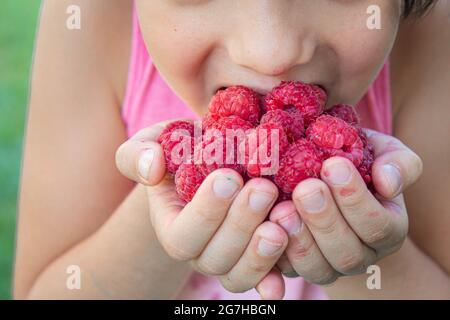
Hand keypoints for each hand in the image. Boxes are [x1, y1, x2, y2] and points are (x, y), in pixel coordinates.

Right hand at [115, 120, 287, 298]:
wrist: (214, 161)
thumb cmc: (184, 152)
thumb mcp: (155, 143)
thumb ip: (139, 153)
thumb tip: (151, 167)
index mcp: (172, 227)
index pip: (182, 234)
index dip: (205, 212)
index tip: (228, 177)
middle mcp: (199, 251)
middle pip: (215, 257)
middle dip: (240, 224)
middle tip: (263, 188)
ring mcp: (229, 260)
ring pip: (239, 274)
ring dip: (261, 252)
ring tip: (283, 218)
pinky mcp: (256, 260)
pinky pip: (264, 280)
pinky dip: (273, 280)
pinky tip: (283, 280)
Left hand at [268, 129, 422, 283]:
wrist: (328, 183)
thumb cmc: (360, 165)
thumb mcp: (385, 155)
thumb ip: (398, 164)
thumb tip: (388, 182)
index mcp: (387, 230)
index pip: (377, 225)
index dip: (355, 198)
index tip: (333, 165)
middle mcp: (360, 255)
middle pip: (347, 252)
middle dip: (324, 219)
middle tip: (305, 188)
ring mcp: (328, 266)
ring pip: (317, 267)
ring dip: (299, 239)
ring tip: (282, 209)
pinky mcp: (297, 268)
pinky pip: (286, 271)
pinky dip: (275, 252)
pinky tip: (265, 226)